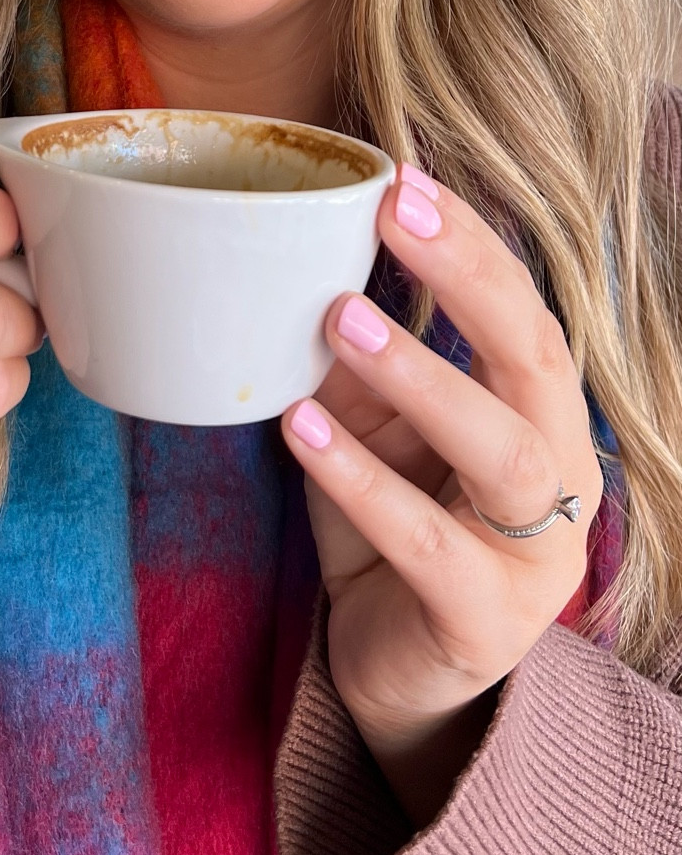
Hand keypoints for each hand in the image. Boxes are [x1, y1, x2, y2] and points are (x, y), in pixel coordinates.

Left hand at [280, 165, 604, 825]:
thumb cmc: (393, 527)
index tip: (403, 177)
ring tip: (338, 317)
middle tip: (394, 212)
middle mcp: (555, 470)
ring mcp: (532, 550)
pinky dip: (361, 481)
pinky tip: (299, 429)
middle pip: (535, 356)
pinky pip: (427, 543)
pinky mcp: (483, 618)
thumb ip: (359, 360)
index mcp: (533, 411)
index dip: (469, 241)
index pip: (519, 306)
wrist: (399, 678)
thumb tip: (302, 258)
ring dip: (421, 375)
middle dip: (468, 275)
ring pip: (502, 450)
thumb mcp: (373, 430)